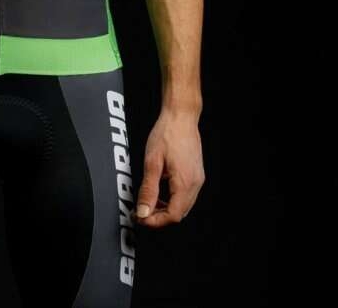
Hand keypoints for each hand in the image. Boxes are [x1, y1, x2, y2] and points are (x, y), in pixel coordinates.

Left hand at [131, 108, 203, 227]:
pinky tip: (159, 192)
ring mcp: (198, 179)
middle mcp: (195, 184)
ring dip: (165, 209)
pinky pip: (185, 195)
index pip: (173, 216)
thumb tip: (143, 212)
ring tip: (147, 203)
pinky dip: (172, 199)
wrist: (181, 116)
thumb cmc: (167, 134)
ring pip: (183, 206)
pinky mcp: (196, 174)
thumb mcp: (152, 162)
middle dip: (159, 217)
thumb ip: (148, 190)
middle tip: (140, 212)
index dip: (155, 221)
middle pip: (179, 213)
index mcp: (185, 183)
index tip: (139, 218)